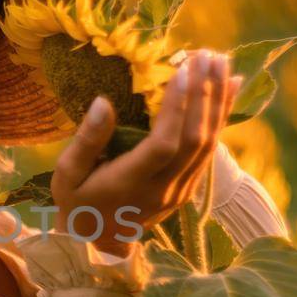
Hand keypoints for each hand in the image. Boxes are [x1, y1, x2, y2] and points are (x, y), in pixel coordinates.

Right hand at [50, 48, 241, 254]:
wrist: (96, 241)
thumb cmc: (76, 201)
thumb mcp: (67, 174)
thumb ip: (86, 140)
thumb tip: (102, 102)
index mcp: (131, 184)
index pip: (164, 144)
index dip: (177, 108)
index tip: (183, 70)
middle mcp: (162, 189)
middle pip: (194, 141)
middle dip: (204, 95)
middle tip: (208, 56)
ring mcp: (179, 191)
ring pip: (208, 144)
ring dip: (217, 102)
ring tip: (221, 64)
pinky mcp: (188, 188)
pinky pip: (210, 151)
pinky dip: (221, 118)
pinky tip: (228, 90)